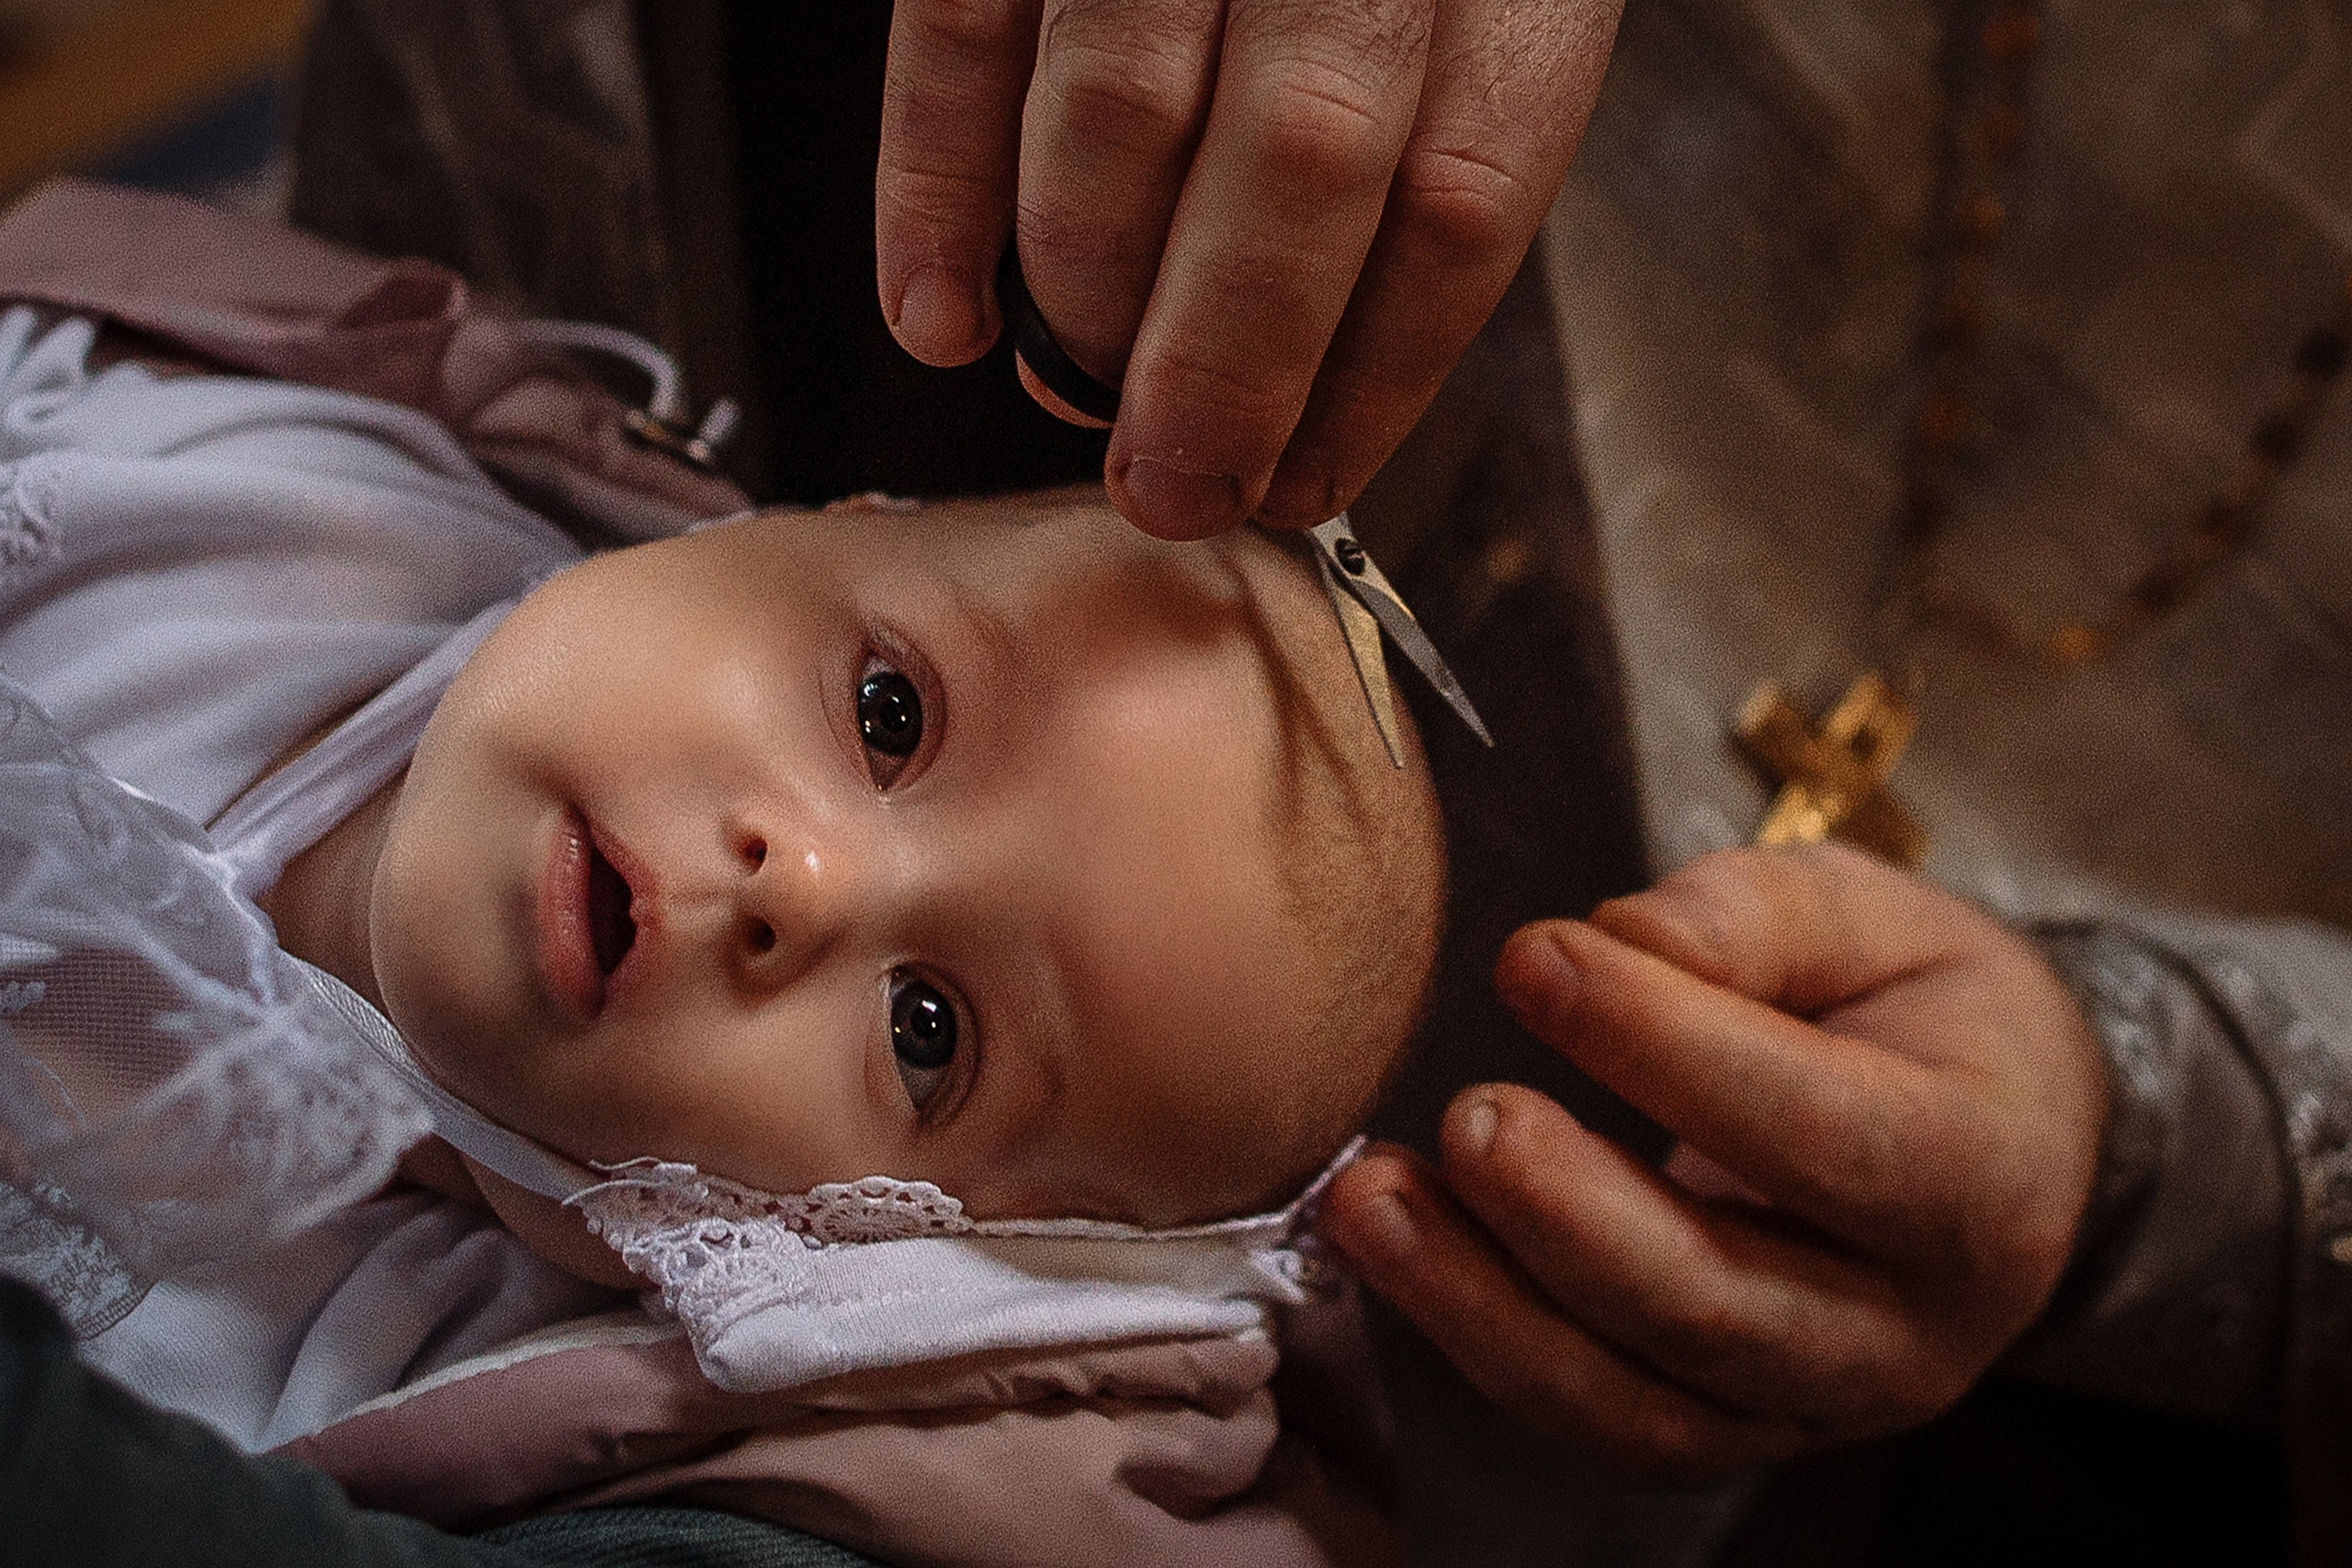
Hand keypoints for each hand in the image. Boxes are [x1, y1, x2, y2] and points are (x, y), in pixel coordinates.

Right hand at [874, 0, 1623, 539]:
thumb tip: (1305, 405)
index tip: (1308, 478)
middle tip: (1172, 487)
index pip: (1464, 196)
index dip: (1377, 376)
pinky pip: (959, 38)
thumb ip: (1415, 153)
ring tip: (1079, 393)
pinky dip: (933, 195)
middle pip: (1303, 166)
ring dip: (1087, 298)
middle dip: (1222, 371)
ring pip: (1121, 112)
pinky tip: (939, 319)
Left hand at [1318, 844, 2108, 1482]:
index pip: (1813, 1133)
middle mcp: (1912, 1329)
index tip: (1533, 959)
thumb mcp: (1868, 918)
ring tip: (1368, 1200)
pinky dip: (1481, 1343)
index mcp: (1977, 1176)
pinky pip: (1596, 1422)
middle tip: (1463, 1114)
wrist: (1991, 1143)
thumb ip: (1746, 917)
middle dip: (1563, 1214)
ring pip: (1636, 1404)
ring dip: (1480, 1305)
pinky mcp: (1730, 1433)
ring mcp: (1818, 1405)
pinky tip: (1397, 1249)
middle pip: (1713, 1304)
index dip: (1667, 1049)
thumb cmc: (1914, 1008)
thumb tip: (1616, 939)